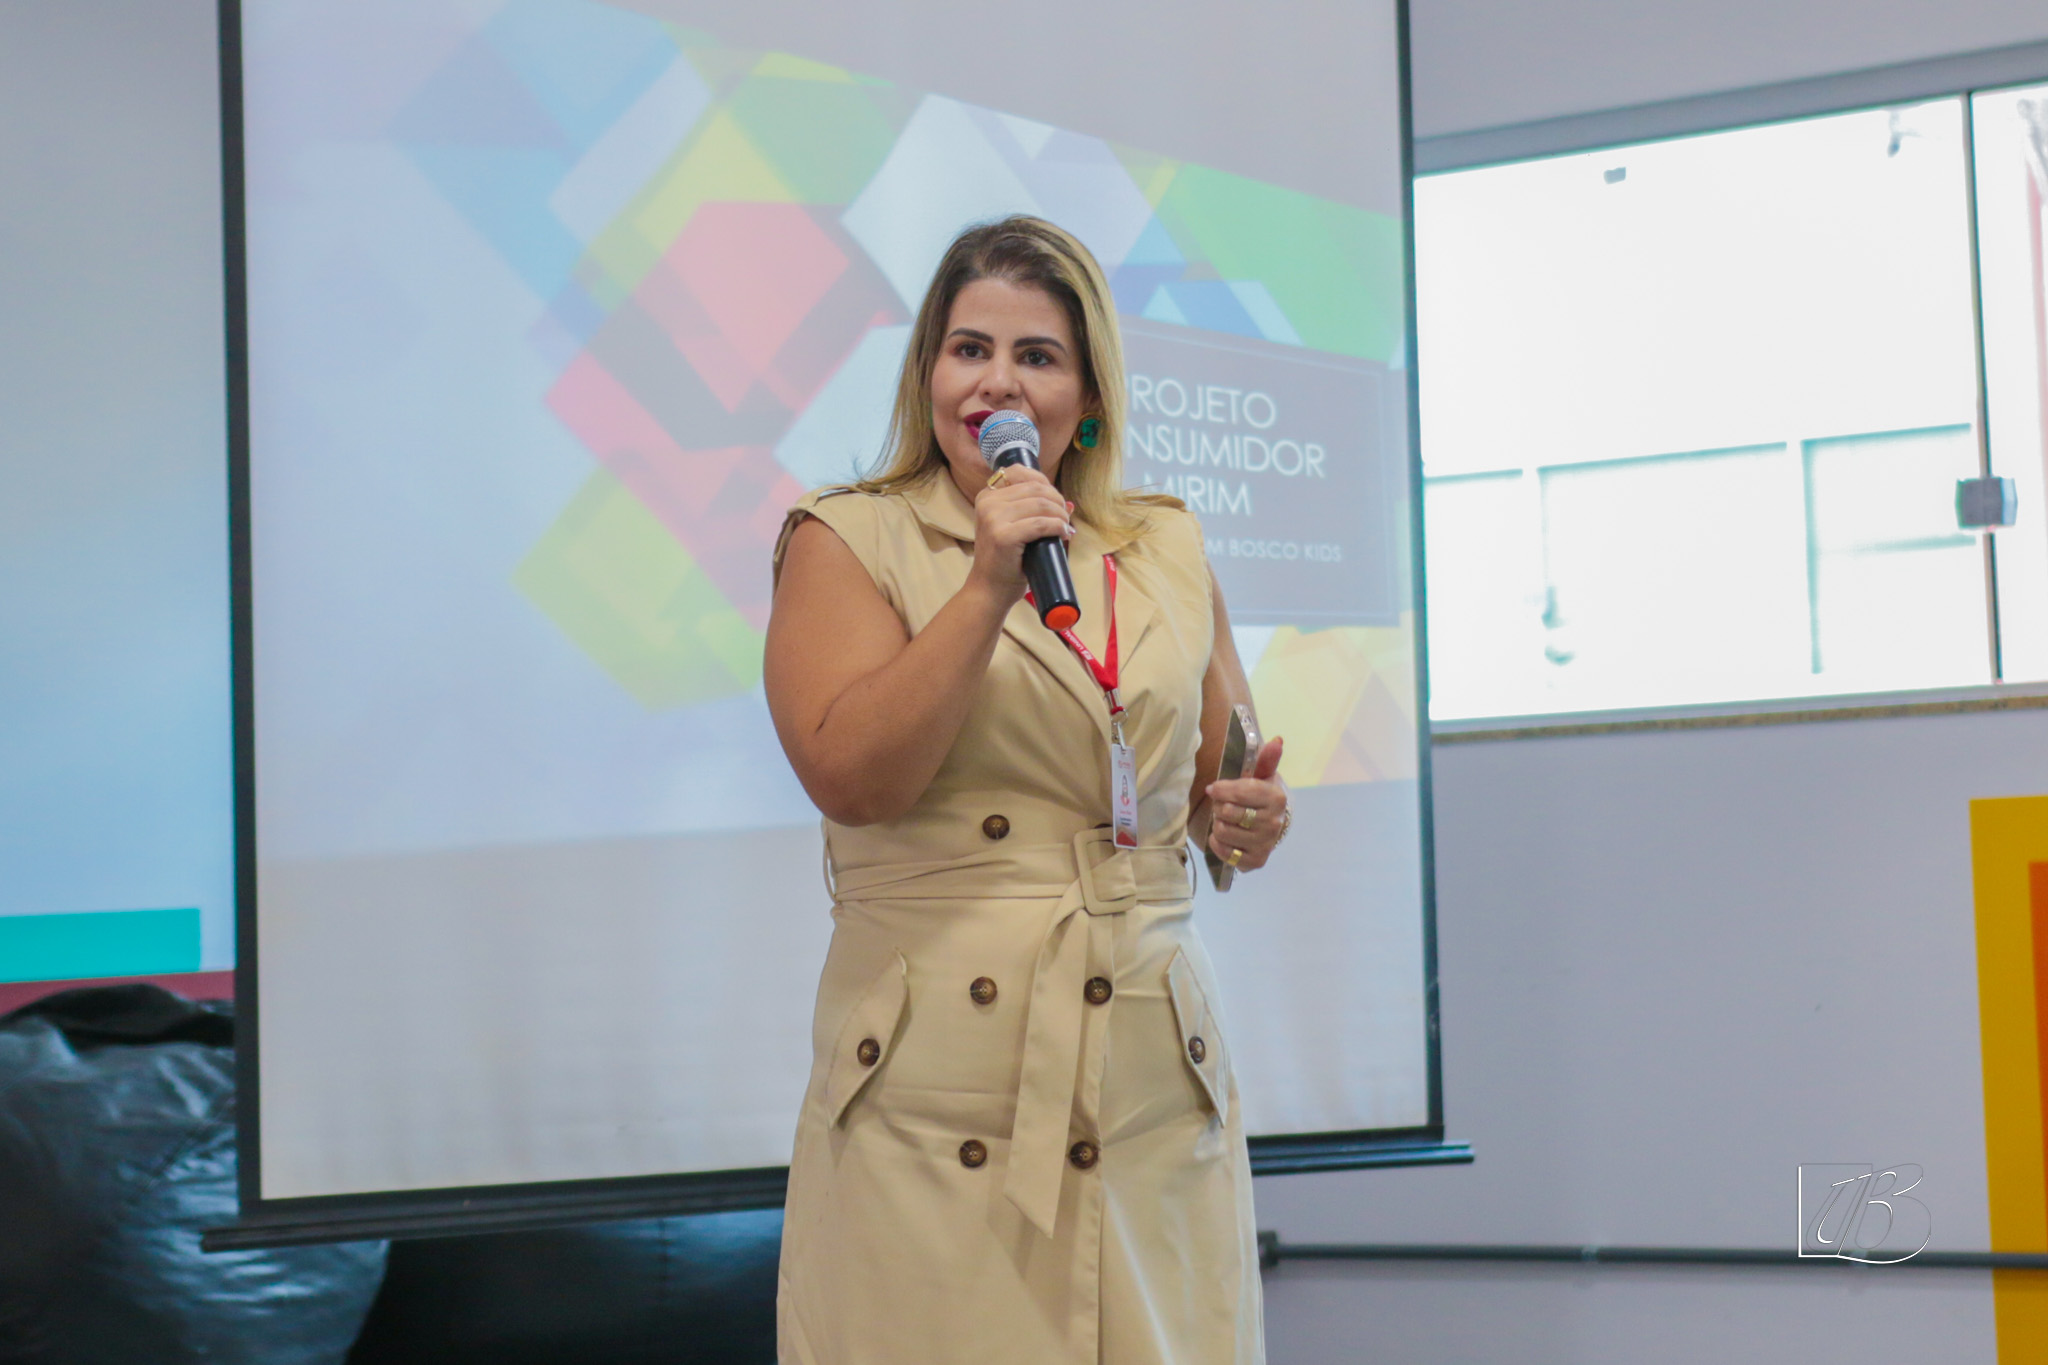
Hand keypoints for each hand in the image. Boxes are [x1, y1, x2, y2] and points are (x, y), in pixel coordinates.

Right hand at [969, 464, 1072, 595]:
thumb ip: (1035, 511)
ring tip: (1065, 526)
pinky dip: (1058, 527)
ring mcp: (993, 519)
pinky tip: (1063, 533)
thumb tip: (1069, 503)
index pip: (1021, 472)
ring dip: (1061, 514)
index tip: (1055, 501)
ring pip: (1041, 504)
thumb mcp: (1015, 528)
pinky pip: (1042, 524)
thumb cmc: (1005, 560)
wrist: (990, 589)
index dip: (1045, 483)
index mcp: (987, 496)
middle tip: (1064, 517)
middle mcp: (987, 503)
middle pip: (1036, 488)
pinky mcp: (1003, 536)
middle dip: (1057, 501)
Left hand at [1204, 736, 1287, 872]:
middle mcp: (1274, 822)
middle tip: (1223, 806)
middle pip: (1229, 812)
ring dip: (1218, 824)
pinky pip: (1225, 853)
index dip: (1222, 789)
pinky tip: (1224, 837)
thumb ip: (1265, 759)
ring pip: (1224, 831)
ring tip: (1225, 821)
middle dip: (1220, 807)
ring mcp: (1265, 844)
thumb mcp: (1260, 776)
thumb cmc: (1257, 797)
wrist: (1265, 826)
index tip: (1213, 788)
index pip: (1241, 791)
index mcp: (1276, 797)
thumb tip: (1277, 740)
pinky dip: (1218, 844)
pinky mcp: (1256, 862)